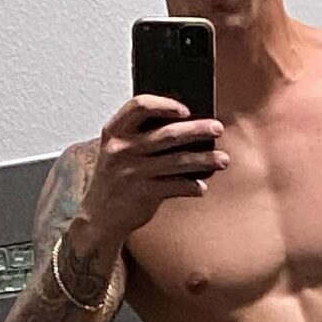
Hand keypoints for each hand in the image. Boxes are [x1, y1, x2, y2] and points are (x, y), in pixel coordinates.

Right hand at [80, 94, 229, 241]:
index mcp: (114, 131)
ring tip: (223, 160)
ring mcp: (132, 172)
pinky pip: (176, 186)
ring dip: (204, 160)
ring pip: (178, 161)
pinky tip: (201, 187)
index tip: (186, 109)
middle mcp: (121, 150)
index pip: (139, 106)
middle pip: (167, 134)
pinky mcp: (143, 193)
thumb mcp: (118, 151)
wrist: (99, 217)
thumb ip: (141, 136)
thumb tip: (187, 125)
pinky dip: (192, 187)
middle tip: (217, 128)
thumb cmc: (116, 178)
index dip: (165, 104)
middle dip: (197, 130)